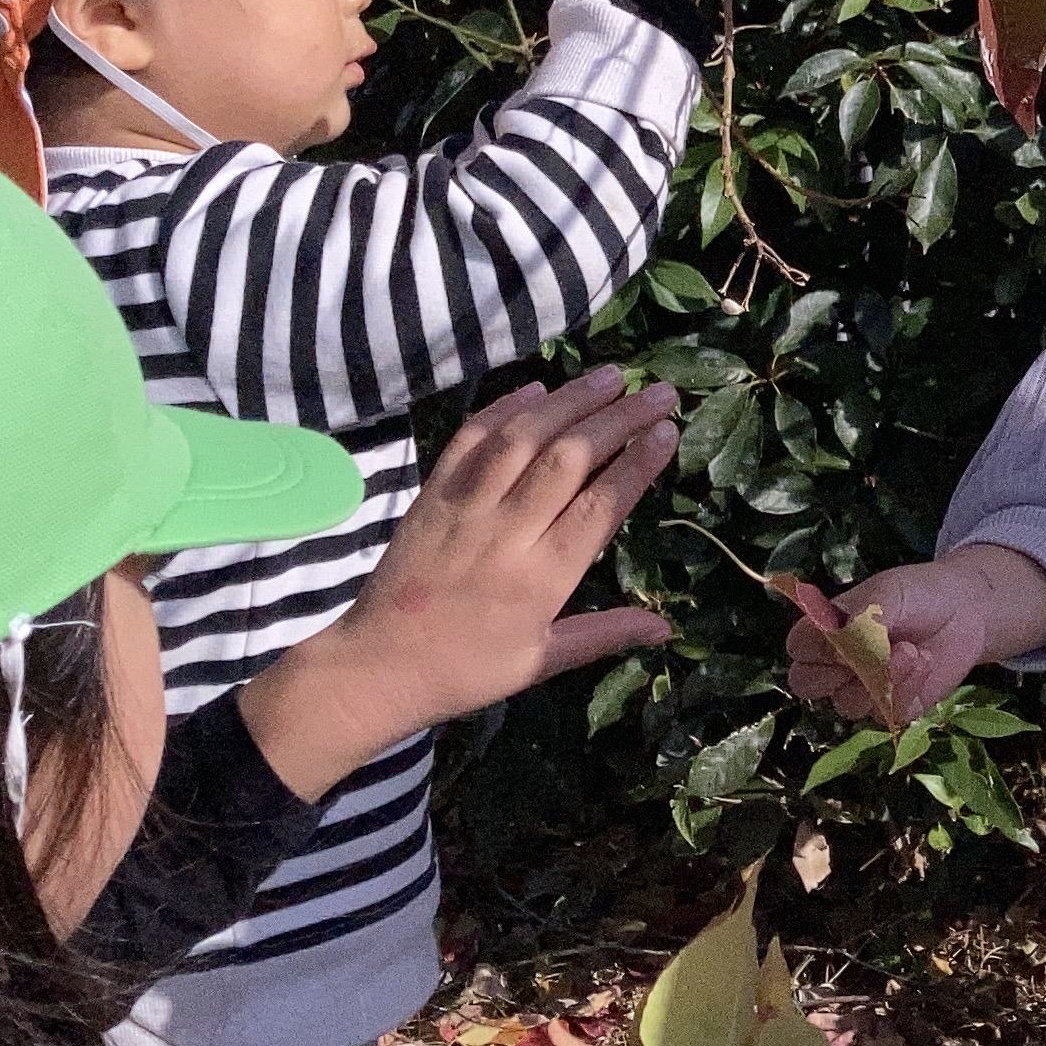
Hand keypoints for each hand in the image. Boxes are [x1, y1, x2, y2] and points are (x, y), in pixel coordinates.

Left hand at [241, 368, 677, 800]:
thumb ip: (605, 635)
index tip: (668, 430)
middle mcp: (508, 532)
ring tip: (609, 375)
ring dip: (569, 401)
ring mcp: (466, 507)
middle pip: (570, 460)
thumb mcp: (541, 662)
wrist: (377, 666)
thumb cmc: (466, 670)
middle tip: (657, 390)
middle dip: (618, 419)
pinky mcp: (432, 495)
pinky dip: (503, 408)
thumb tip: (665, 628)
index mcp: (542, 577)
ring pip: (523, 438)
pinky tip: (536, 389)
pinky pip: (470, 441)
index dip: (637, 463)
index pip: (601, 505)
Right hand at [785, 546, 1045, 724]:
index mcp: (825, 631)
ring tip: (912, 649)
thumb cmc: (917, 594)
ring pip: (849, 703)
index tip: (847, 629)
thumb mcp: (887, 592)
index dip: (817, 644)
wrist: (966, 610)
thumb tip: (838, 636)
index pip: (797, 649)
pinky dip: (908, 687)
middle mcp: (836, 666)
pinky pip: (887, 713)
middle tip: (874, 648)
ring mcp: (863, 690)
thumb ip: (859, 614)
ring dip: (883, 676)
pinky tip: (925, 661)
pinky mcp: (894, 709)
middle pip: (807, 685)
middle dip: (842, 668)